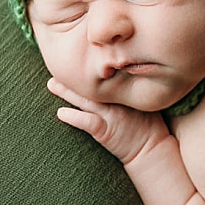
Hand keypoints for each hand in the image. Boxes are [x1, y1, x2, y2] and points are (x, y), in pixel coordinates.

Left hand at [46, 77, 167, 163]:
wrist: (152, 148)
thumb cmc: (149, 124)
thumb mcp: (143, 100)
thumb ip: (132, 86)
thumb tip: (123, 71)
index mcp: (126, 90)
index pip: (107, 74)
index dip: (92, 65)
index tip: (79, 56)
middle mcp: (117, 100)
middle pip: (92, 84)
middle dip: (74, 76)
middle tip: (58, 65)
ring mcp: (111, 115)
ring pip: (85, 100)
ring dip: (67, 92)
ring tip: (51, 84)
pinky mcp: (105, 131)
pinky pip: (87, 122)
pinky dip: (73, 117)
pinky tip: (60, 113)